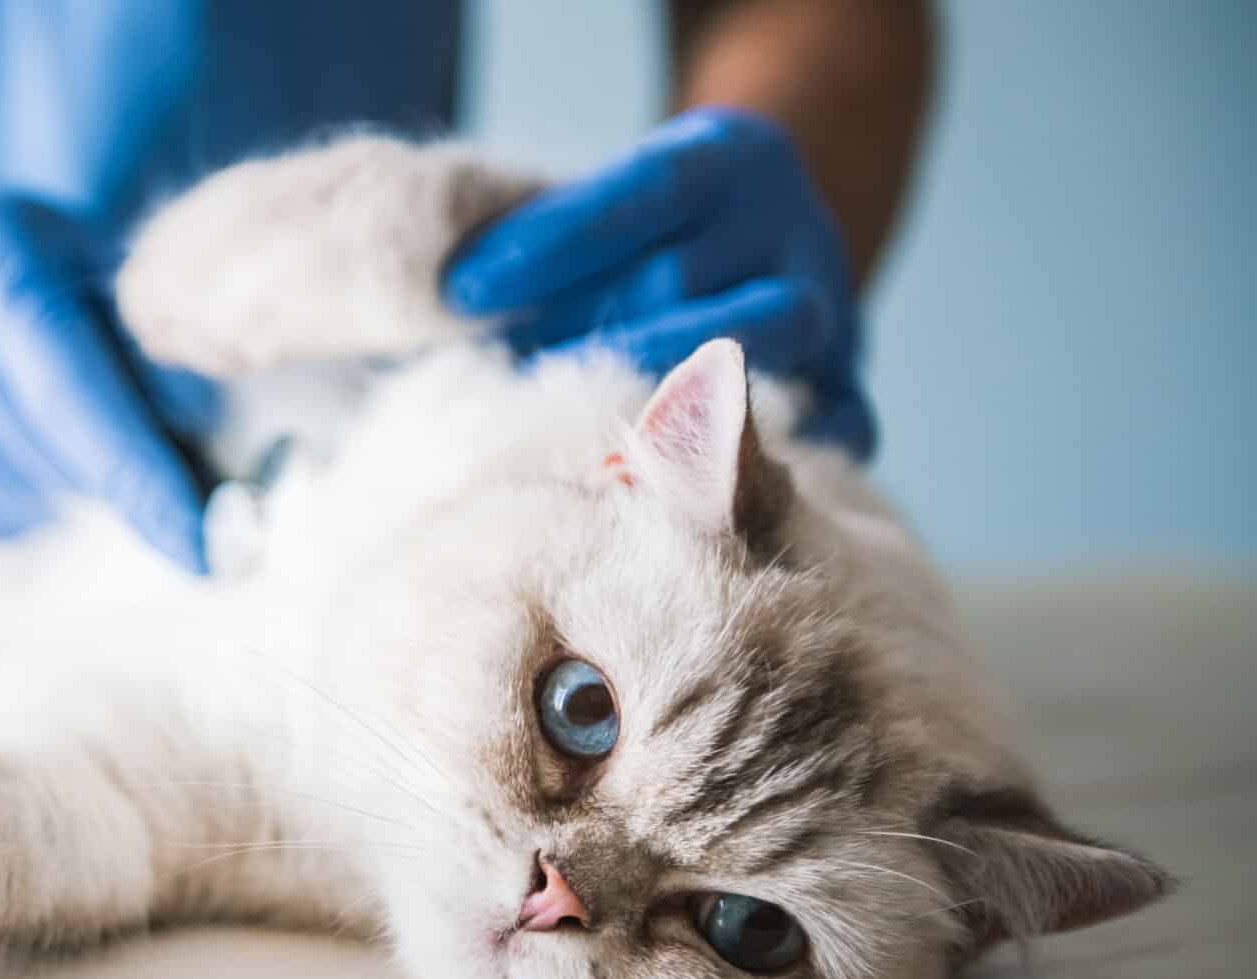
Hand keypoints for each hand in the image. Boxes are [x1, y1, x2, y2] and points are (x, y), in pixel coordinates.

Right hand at [0, 143, 207, 568]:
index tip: (210, 546)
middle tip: (140, 425)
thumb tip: (206, 424)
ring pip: (30, 496)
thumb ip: (138, 323)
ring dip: (66, 471)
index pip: (72, 395)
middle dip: (123, 463)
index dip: (143, 478)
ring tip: (37, 403)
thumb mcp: (65, 244)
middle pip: (60, 456)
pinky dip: (18, 483)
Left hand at [443, 108, 874, 458]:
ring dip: (645, 396)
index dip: (549, 244)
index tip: (465, 292)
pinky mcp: (851, 384)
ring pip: (748, 347)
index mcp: (730, 156)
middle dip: (577, 336)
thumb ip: (551, 248)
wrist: (771, 235)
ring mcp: (830, 307)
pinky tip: (688, 489)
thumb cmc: (650, 236)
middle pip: (677, 282)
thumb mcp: (613, 207)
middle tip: (502, 382)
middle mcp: (789, 224)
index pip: (639, 191)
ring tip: (572, 434)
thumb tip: (460, 305)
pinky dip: (770, 460)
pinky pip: (835, 428)